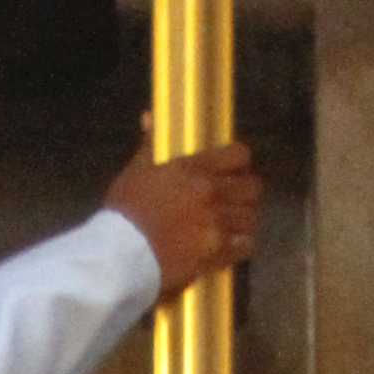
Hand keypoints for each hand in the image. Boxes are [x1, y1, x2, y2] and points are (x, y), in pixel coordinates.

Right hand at [104, 134, 261, 295]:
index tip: (233, 171)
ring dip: (245, 220)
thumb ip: (151, 144)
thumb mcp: (137, 171)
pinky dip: (241, 246)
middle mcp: (211, 193)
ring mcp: (216, 224)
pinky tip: (231, 246)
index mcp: (194, 167)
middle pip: (252, 188)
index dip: (240, 163)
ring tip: (234, 226)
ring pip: (251, 218)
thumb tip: (150, 117)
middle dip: (246, 194)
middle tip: (235, 201)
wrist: (121, 256)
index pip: (239, 155)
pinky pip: (245, 246)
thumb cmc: (126, 213)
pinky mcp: (215, 253)